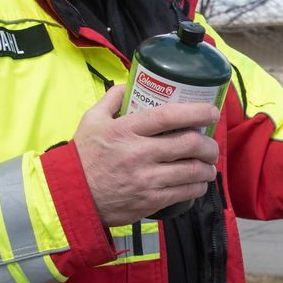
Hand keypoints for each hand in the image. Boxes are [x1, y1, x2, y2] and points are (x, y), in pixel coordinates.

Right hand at [74, 86, 219, 226]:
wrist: (71, 195)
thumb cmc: (83, 156)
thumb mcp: (91, 120)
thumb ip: (112, 98)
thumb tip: (130, 82)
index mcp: (126, 130)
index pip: (169, 116)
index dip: (196, 112)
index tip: (212, 111)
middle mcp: (139, 153)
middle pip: (189, 144)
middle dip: (208, 144)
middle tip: (211, 144)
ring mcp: (146, 179)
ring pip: (192, 170)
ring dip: (207, 167)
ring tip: (209, 164)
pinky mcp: (150, 200)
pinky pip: (185, 192)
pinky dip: (198, 186)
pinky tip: (199, 182)